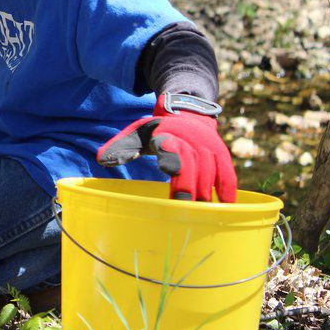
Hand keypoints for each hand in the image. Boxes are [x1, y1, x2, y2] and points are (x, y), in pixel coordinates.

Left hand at [97, 93, 236, 202]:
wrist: (187, 113)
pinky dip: (228, 191)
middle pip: (191, 164)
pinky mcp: (222, 155)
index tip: (169, 170)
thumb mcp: (137, 133)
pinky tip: (226, 208)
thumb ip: (121, 147)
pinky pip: (227, 174)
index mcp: (166, 135)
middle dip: (187, 185)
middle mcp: (190, 141)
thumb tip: (101, 160)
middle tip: (182, 207)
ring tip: (200, 215)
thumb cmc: (158, 131)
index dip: (171, 157)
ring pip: (210, 172)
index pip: (169, 146)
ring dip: (206, 193)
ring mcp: (208, 148)